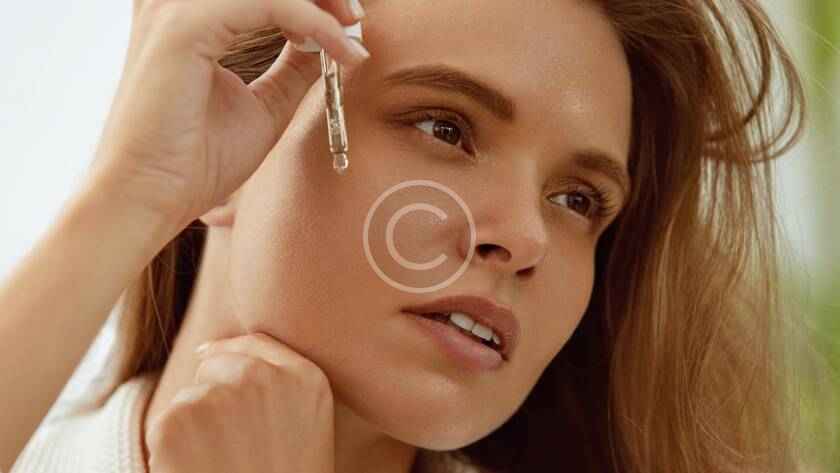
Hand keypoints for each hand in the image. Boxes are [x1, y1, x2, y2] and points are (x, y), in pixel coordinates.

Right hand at [89, 0, 368, 230]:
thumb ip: (294, 68)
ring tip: (351, 31)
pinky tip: (338, 49)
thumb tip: (329, 40)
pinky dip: (313, 22)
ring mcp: (176, 9)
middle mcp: (177, 4)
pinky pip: (268, 3)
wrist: (152, 198)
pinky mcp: (184, 26)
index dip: (313, 0)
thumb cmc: (197, 161)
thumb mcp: (265, 106)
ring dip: (320, 1)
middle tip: (356, 19)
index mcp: (190, 18)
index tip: (351, 24)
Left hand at [145, 333, 335, 472]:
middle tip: (227, 447)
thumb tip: (213, 353)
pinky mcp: (178, 418)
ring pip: (189, 395)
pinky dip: (169, 448)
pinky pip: (164, 421)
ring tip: (217, 466)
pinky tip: (196, 471)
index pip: (256, 344)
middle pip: (216, 364)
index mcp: (307, 379)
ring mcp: (220, 395)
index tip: (213, 365)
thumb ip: (281, 386)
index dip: (230, 354)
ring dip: (192, 426)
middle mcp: (264, 377)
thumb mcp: (307, 429)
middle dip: (211, 395)